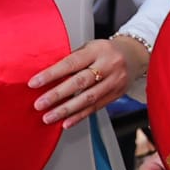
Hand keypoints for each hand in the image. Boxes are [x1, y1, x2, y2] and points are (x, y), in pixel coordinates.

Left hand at [30, 35, 144, 127]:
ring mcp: (115, 81)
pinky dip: (80, 116)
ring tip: (49, 117)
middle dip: (57, 95)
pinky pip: (96, 107)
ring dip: (66, 110)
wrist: (134, 55)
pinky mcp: (117, 94)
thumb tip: (46, 77)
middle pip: (80, 82)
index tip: (35, 83)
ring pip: (88, 98)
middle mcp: (109, 65)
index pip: (71, 63)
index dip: (52, 74)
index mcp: (98, 50)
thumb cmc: (105, 51)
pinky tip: (67, 122)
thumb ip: (72, 60)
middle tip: (40, 104)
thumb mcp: (90, 47)